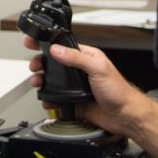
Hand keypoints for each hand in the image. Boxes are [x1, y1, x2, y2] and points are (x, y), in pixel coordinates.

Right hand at [22, 36, 155, 136]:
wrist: (124, 116)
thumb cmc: (119, 91)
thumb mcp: (98, 68)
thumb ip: (76, 57)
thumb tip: (57, 50)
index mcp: (86, 57)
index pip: (62, 46)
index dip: (47, 43)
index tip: (33, 41)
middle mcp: (79, 71)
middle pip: (53, 64)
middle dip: (40, 63)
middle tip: (34, 65)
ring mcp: (75, 87)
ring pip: (52, 82)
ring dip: (41, 81)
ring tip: (37, 82)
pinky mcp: (72, 102)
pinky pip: (55, 99)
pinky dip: (48, 99)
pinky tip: (47, 98)